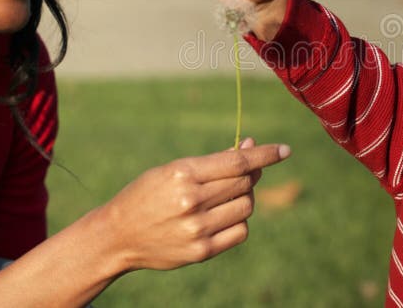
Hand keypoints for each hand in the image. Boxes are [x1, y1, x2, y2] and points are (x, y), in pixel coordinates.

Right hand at [95, 138, 289, 271]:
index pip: (238, 162)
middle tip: (242, 173)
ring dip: (245, 197)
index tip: (285, 150)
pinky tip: (224, 215)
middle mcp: (191, 201)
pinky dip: (239, 220)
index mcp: (183, 174)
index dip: (265, 155)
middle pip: (245, 183)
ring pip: (246, 206)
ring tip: (225, 196)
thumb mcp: (174, 169)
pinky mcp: (201, 252)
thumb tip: (251, 149)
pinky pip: (240, 231)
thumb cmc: (149, 194)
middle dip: (249, 175)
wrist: (117, 235)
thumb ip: (214, 162)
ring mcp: (197, 229)